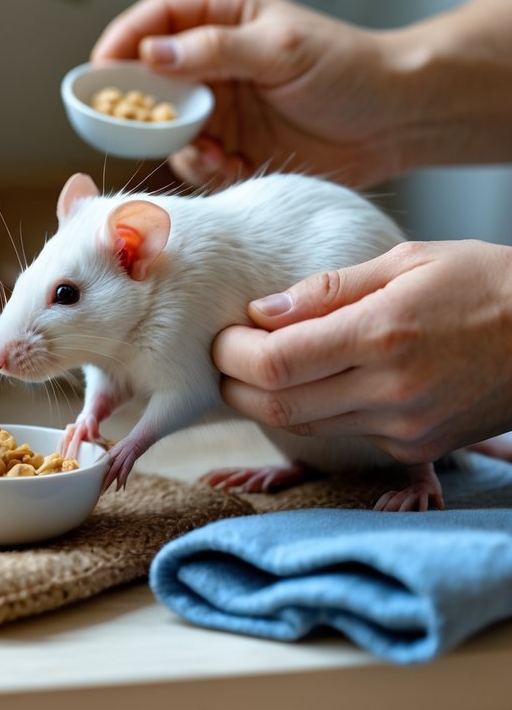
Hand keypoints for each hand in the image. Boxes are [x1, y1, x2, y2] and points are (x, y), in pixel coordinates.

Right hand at [91, 0, 405, 188]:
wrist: (395, 121)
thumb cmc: (348, 69)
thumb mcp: (280, 50)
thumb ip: (214, 51)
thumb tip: (151, 55)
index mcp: (221, 17)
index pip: (153, 21)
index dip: (121, 43)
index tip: (100, 72)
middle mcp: (211, 61)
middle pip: (147, 79)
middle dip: (137, 106)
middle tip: (130, 127)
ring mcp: (218, 107)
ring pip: (166, 128)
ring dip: (176, 145)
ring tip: (208, 153)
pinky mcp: (229, 146)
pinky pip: (193, 162)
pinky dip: (203, 169)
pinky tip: (228, 166)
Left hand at [211, 241, 511, 462]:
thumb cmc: (485, 283)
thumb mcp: (406, 262)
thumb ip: (326, 290)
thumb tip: (261, 311)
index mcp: (382, 335)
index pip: (272, 364)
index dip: (230, 353)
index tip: (223, 335)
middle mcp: (390, 390)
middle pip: (274, 406)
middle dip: (234, 384)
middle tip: (228, 356)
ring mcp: (404, 426)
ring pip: (301, 427)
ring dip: (267, 401)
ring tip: (264, 367)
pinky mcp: (417, 447)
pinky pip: (340, 436)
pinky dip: (311, 413)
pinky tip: (314, 384)